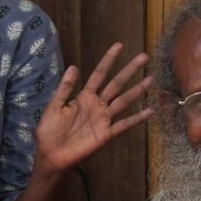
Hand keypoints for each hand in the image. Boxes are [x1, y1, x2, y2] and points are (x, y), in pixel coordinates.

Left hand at [33, 44, 153, 174]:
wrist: (51, 155)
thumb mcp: (54, 106)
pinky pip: (124, 125)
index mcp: (84, 96)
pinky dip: (137, 119)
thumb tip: (74, 66)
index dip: (108, 60)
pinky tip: (150, 111)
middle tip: (144, 57)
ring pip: (124, 101)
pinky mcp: (106, 134)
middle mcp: (97, 105)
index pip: (99, 74)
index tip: (119, 46)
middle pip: (116, 84)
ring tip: (150, 79)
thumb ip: (65, 88)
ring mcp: (104, 119)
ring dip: (137, 90)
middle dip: (129, 70)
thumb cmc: (49, 131)